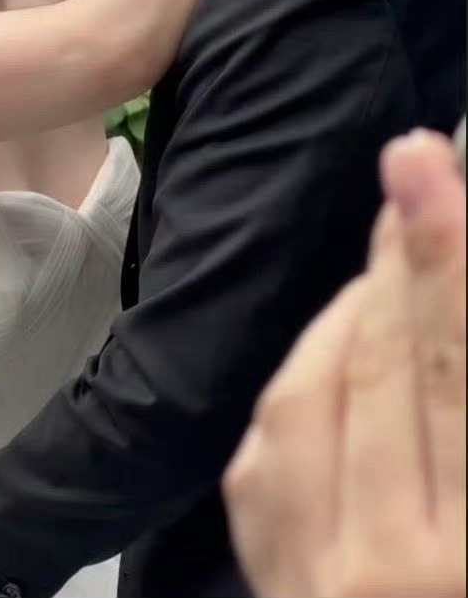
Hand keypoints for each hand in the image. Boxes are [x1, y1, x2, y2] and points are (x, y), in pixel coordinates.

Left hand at [223, 127, 465, 597]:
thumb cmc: (455, 585)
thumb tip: (451, 310)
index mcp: (466, 560)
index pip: (454, 374)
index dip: (443, 257)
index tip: (424, 158)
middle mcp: (386, 573)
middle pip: (385, 370)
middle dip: (401, 257)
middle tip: (415, 168)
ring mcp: (311, 581)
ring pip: (309, 396)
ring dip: (352, 310)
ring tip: (392, 259)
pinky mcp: (268, 585)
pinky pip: (264, 455)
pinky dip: (302, 380)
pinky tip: (339, 349)